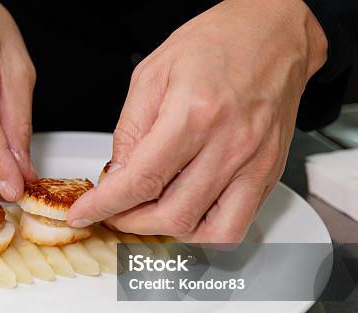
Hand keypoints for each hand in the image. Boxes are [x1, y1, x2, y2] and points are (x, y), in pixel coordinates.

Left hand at [68, 0, 326, 241]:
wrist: (272, 33)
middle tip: (113, 212)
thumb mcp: (151, 75)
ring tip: (146, 213)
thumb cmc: (216, 44)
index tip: (85, 213)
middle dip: (130, 222)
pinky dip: (203, 233)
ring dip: (164, 230)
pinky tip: (185, 215)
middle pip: (171, 213)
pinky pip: (236, 226)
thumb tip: (117, 176)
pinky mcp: (269, 174)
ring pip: (203, 229)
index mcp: (194, 114)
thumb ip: (130, 131)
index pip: (141, 180)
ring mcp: (254, 163)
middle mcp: (229, 144)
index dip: (105, 206)